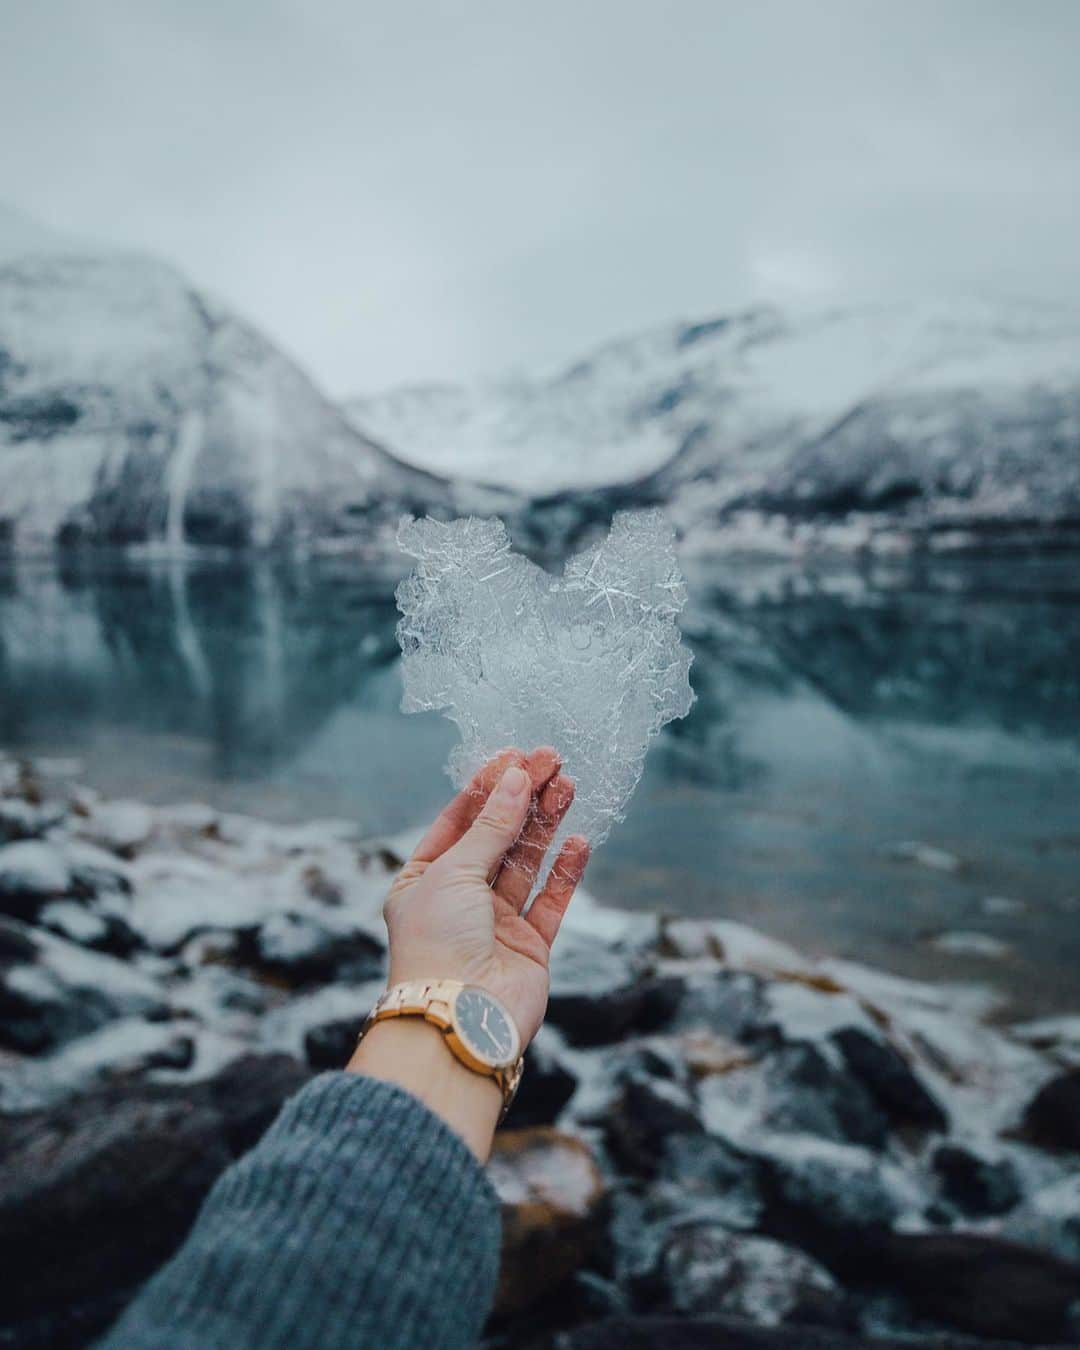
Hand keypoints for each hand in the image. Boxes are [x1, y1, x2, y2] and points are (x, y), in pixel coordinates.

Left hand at [381, 746, 589, 1046]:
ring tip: (569, 785)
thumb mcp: (454, 871)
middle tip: (552, 760)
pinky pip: (551, 900)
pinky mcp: (530, 947)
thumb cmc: (437, 943)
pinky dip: (565, 870)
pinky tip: (578, 839)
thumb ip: (491, 827)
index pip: (458, 822)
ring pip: (527, 862)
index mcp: (423, 881)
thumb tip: (516, 779)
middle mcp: (459, 901)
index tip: (514, 755)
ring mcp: (496, 924)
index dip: (486, 788)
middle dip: (524, 798)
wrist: (458, 1020)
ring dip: (547, 824)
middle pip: (498, 837)